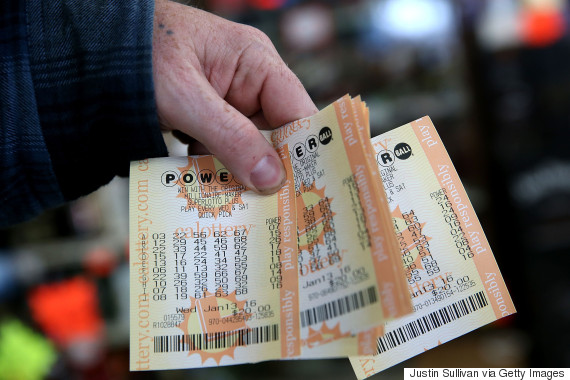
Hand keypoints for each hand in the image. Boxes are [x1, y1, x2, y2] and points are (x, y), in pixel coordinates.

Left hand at [152, 0, 316, 193]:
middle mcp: (249, 83)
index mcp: (256, 62)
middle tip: (277, 212)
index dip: (307, 150)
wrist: (91, 50)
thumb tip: (272, 179)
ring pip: (250, 148)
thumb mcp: (184, 96)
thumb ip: (228, 136)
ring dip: (243, 175)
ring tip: (244, 209)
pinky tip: (213, 193)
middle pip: (277, 134)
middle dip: (273, 171)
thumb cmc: (139, 53)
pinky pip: (225, 150)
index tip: (310, 191)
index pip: (297, 110)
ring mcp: (228, 102)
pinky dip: (219, 171)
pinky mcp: (208, 119)